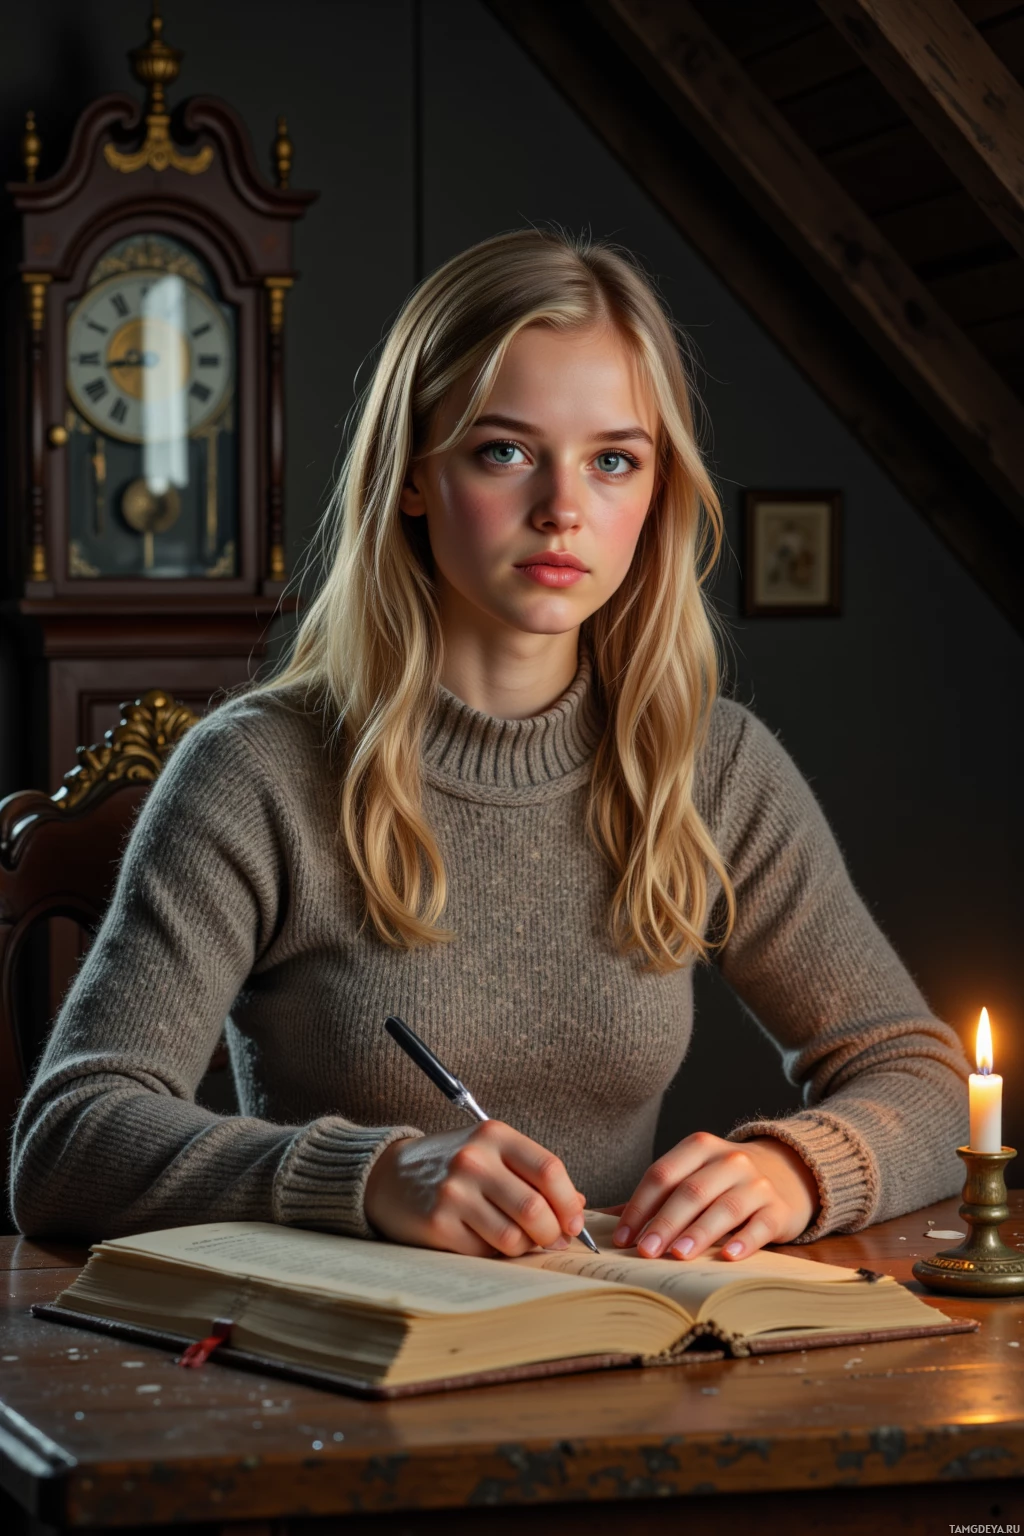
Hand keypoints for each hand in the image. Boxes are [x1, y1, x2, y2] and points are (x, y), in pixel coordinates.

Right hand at [364, 1121, 586, 1257]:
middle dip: (551, 1233)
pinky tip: (484, 1240)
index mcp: (494, 1135)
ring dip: (524, 1248)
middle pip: (535, 1209)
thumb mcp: (492, 1153)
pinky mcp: (437, 1224)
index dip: (570, 1202)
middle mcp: (474, 1160)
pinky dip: (493, 1254)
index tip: (574, 1221)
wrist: (389, 1175)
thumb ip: (534, 1174)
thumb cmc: (453, 1165)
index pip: (550, 1170)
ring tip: (517, 1241)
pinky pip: (484, 1253)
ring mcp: (453, 1192)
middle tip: (551, 1240)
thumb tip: (579, 1208)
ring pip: (513, 1238)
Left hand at [611, 1133, 819, 1261]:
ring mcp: (756, 1183)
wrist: (787, 1172)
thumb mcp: (692, 1176)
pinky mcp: (778, 1208)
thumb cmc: (724, 1181)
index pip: (661, 1175)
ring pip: (724, 1207)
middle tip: (646, 1251)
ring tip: (679, 1255)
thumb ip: (656, 1197)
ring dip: (699, 1232)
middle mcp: (728, 1160)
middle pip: (690, 1191)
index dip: (639, 1206)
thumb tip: (607, 1221)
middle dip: (665, 1222)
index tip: (623, 1237)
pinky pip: (760, 1225)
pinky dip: (744, 1241)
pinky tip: (728, 1256)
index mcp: (698, 1148)